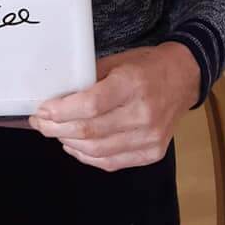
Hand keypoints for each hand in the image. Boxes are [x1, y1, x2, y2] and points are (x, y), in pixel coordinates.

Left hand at [29, 43, 199, 171]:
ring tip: (55, 134)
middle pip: (91, 131)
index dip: (61, 111)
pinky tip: (75, 146)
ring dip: (69, 144)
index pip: (91, 105)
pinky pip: (112, 162)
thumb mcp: (116, 62)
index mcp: (132, 84)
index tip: (42, 111)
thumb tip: (56, 98)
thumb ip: (89, 81)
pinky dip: (88, 156)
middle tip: (40, 124)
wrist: (184, 78)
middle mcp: (144, 113)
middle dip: (57, 129)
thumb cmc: (145, 67)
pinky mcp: (153, 153)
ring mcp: (151, 137)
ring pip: (98, 150)